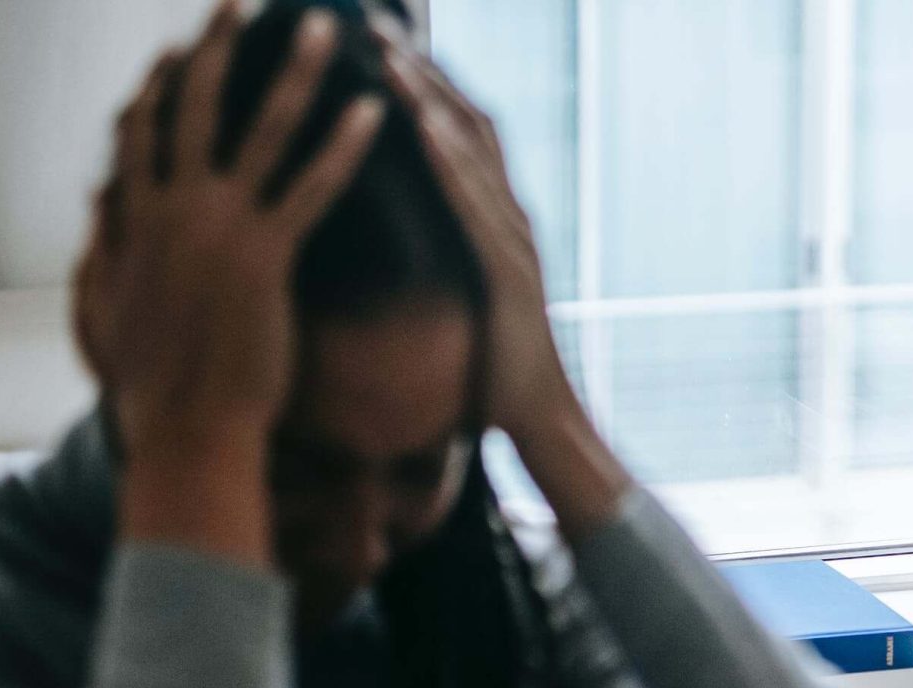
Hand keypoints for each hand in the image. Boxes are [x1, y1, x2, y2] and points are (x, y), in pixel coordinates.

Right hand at [76, 2, 381, 558]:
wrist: (185, 431)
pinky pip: (312, 188)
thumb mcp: (103, 309)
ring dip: (294, 73)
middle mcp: (171, 209)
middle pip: (194, 108)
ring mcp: (217, 228)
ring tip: (324, 30)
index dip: (160, 88)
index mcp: (133, 220)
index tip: (177, 51)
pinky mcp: (264, 257)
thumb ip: (101, 249)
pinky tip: (374, 113)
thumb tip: (96, 206)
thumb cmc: (148, 389)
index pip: (142, 133)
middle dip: (218, 48)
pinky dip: (343, 147)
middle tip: (239, 2)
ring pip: (260, 130)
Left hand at [380, 30, 631, 538]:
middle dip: (419, 68)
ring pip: (471, 152)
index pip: (456, 133)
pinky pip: (475, 205)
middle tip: (370, 21)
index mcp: (492, 222)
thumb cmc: (493, 373)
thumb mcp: (456, 301)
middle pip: (465, 121)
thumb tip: (388, 240)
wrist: (541, 423)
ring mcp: (514, 242)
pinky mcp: (510, 272)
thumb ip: (437, 261)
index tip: (374, 41)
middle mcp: (510, 218)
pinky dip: (449, 161)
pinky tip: (419, 125)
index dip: (419, 83)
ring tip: (386, 53)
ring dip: (428, 98)